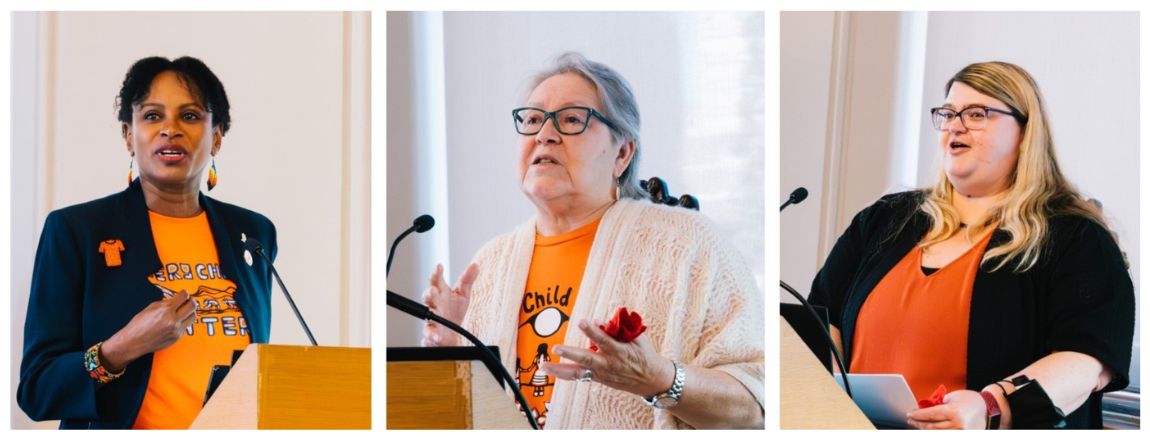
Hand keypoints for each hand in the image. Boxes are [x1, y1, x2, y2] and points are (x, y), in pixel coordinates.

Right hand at [100, 291, 196, 371]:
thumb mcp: (150, 308)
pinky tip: (177, 320)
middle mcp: (173, 320)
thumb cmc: (138, 326)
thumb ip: (165, 303)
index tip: (184, 293)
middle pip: (192, 306)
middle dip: (191, 300)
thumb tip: (176, 299)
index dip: (184, 293)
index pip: (183, 296)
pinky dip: (183, 321)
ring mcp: (177, 330)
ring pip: (193, 316)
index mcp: (166, 310)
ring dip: (190, 311)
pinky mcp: (177, 337)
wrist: (133, 342)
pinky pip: (186, 326)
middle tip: (188, 300)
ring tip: (184, 310)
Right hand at [421, 263, 477, 345]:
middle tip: (433, 290)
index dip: (437, 273)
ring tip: (434, 312)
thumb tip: (476, 265)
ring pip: (428, 314)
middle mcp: (435, 305)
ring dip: (430, 311)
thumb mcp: (463, 294)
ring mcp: (432, 319)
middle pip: (429, 296)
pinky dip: (432, 335)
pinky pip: (430, 334)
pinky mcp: (431, 333)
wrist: (450, 334)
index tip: (439, 267)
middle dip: (430, 293)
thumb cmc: (454, 311)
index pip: (437, 281)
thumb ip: (467, 279)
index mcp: (441, 293)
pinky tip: (436, 336)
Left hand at [541, 319, 674, 397]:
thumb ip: (618, 329)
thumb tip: (597, 320)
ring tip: (543, 365)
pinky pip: (578, 377)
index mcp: (621, 352)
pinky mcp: (598, 379)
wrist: (652, 380)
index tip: (583, 321)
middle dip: (571, 354)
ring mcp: (602, 374)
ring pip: (578, 373)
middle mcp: (609, 365)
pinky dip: (563, 373)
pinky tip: (548, 370)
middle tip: (556, 349)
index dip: (593, 331)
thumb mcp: (637, 339)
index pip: (605, 341)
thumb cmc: (644, 355)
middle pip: (587, 360)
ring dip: (559, 369)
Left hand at [907, 389, 987, 428]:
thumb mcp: (952, 397)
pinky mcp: (965, 436)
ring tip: (919, 426)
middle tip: (911, 421)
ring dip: (926, 430)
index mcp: (954, 412)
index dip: (918, 415)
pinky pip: (946, 435)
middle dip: (919, 424)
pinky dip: (937, 433)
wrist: (989, 408)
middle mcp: (958, 425)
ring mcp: (962, 433)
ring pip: (938, 434)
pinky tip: (930, 430)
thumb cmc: (971, 400)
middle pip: (932, 427)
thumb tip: (924, 409)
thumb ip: (938, 403)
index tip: (910, 414)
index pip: (930, 415)